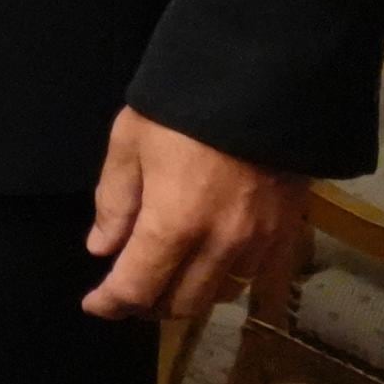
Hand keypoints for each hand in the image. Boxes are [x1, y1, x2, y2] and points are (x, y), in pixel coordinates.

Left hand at [83, 107, 308, 323]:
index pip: (137, 288)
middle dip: (148, 303)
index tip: (94, 304)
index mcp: (175, 224)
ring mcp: (261, 243)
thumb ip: (115, 200)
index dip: (111, 303)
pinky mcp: (289, 232)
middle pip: (181, 303)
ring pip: (220, 295)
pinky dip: (227, 278)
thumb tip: (103, 248)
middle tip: (128, 287)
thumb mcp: (130, 141)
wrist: (265, 79)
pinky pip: (255, 276)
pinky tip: (212, 260)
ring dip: (189, 293)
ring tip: (168, 274)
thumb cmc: (184, 106)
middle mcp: (221, 246)